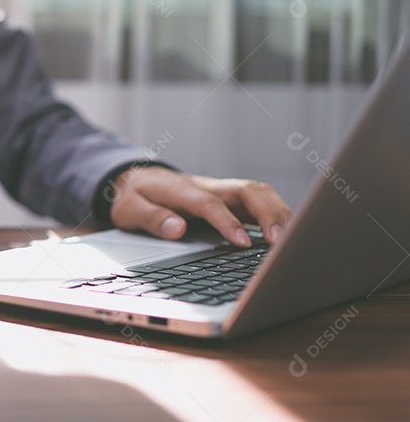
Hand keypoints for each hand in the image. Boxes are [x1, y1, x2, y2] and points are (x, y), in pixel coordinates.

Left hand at [108, 167, 291, 246]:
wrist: (138, 178)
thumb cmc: (135, 196)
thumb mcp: (129, 209)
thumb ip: (151, 218)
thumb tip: (176, 229)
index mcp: (182, 190)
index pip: (210, 204)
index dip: (227, 222)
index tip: (242, 244)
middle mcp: (208, 188)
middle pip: (246, 191)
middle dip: (268, 213)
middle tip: (281, 242)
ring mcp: (222, 192)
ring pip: (259, 194)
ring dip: (278, 213)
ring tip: (292, 241)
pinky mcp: (230, 200)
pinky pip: (259, 203)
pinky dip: (276, 215)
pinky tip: (287, 236)